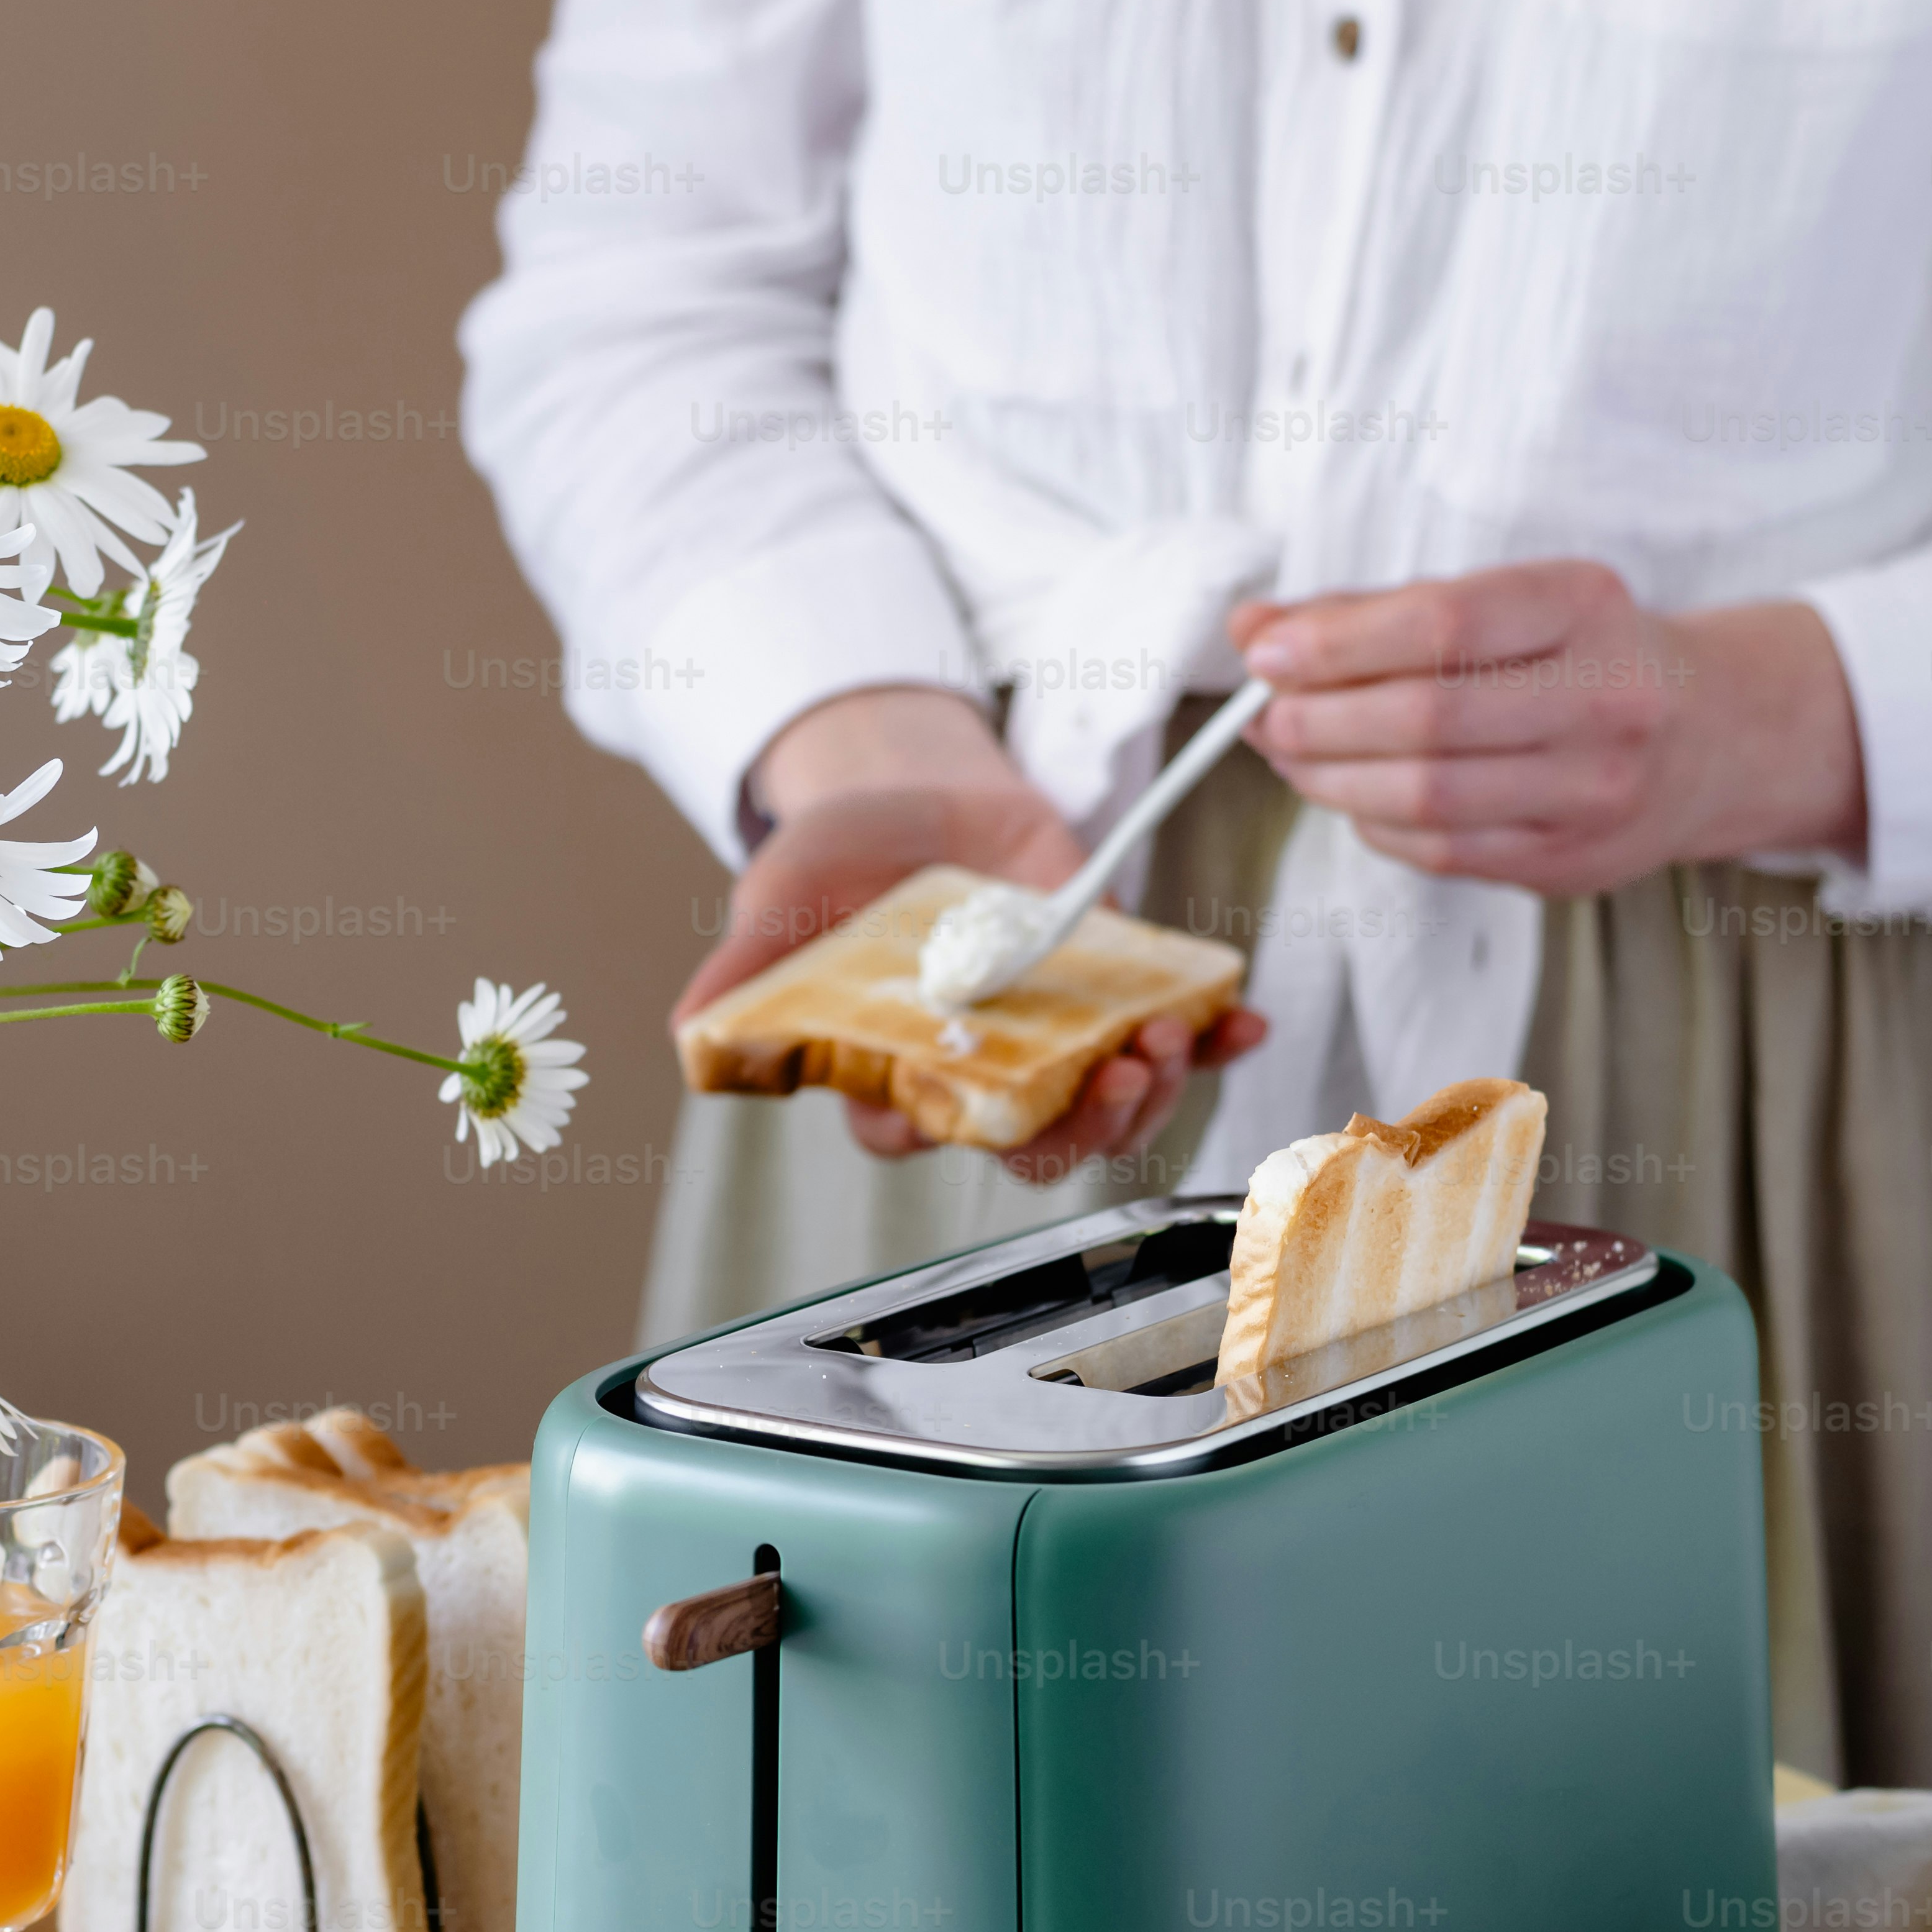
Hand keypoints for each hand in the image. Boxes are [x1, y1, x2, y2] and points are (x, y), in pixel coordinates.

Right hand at [672, 684, 1264, 1180]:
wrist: (923, 789)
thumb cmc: (844, 855)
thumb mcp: (783, 897)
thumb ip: (746, 971)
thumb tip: (689, 1033)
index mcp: (897, 1074)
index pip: (919, 1137)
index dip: (957, 1135)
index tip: (986, 1100)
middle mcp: (984, 1075)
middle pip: (1036, 1142)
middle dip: (1087, 1125)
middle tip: (1120, 1074)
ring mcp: (1057, 1041)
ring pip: (1111, 1107)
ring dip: (1155, 1090)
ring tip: (1171, 1040)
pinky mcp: (1115, 995)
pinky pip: (1176, 1037)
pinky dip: (1216, 1037)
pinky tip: (1242, 1022)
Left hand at [1232, 563, 1865, 898]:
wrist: (1712, 736)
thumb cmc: (1582, 653)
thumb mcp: (1505, 602)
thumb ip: (1376, 611)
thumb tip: (1254, 626)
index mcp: (1587, 606)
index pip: (1445, 625)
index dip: (1338, 642)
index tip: (1266, 649)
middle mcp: (1607, 700)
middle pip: (1428, 721)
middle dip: (1320, 720)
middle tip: (1265, 713)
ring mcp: (1597, 793)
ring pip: (1427, 799)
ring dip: (1331, 779)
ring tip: (1290, 752)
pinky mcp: (1571, 864)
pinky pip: (1440, 852)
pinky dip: (1374, 823)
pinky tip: (1351, 794)